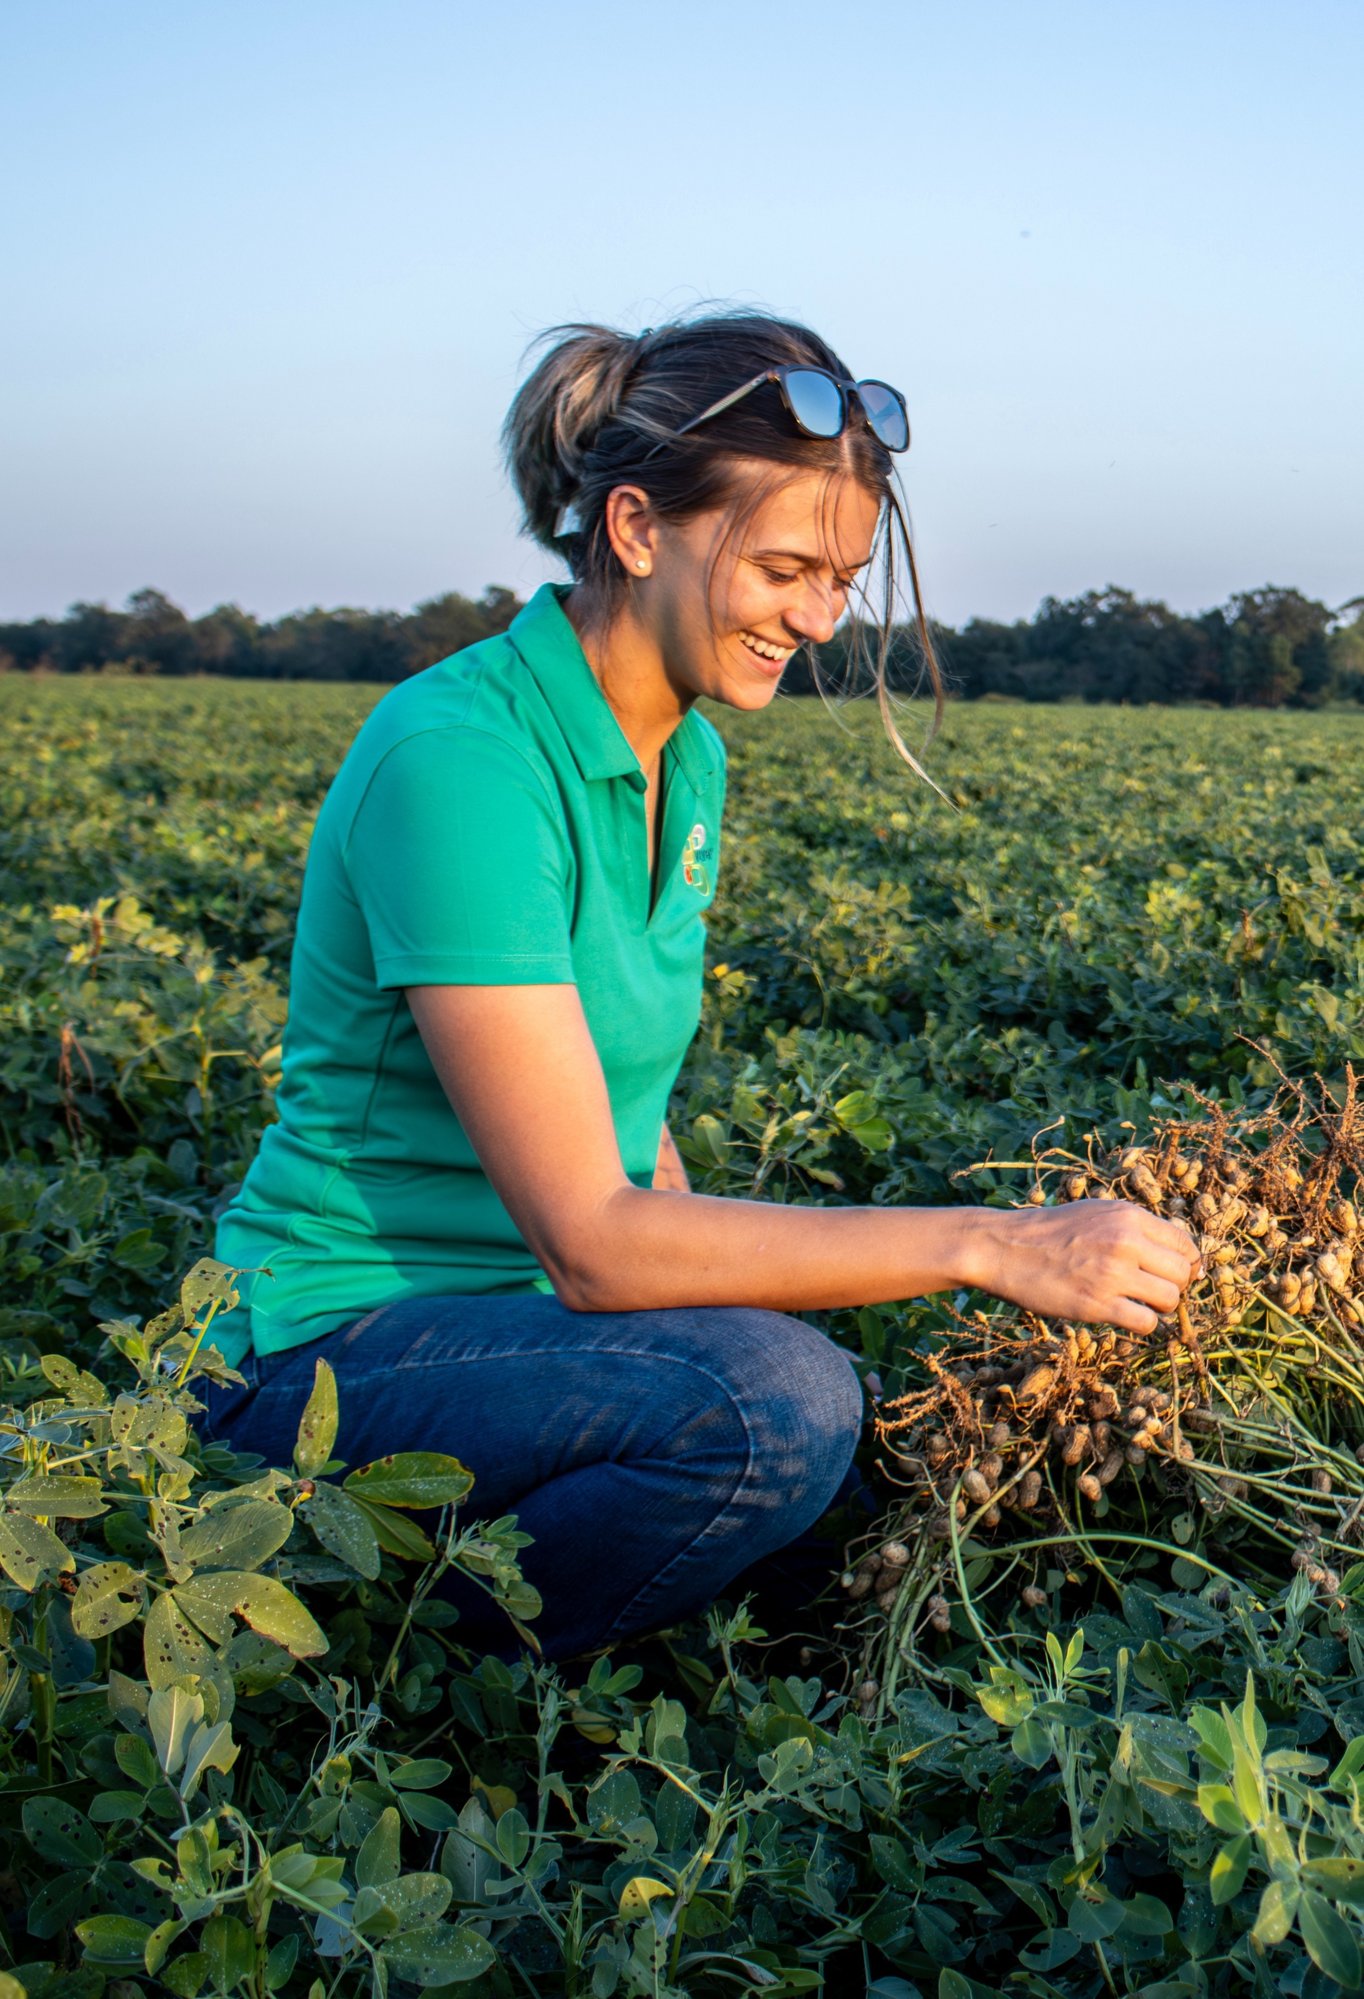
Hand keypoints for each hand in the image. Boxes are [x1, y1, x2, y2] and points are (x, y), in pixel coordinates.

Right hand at [974, 1198, 1201, 1335]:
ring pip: (1170, 1299)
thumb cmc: (1050, 1231)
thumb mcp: (1096, 1214)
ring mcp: (1112, 1273)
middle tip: (1152, 1291)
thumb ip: (1134, 1229)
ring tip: (1137, 1303)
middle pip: (1182, 1273)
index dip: (1185, 1264)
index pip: (1185, 1244)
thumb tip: (1178, 1256)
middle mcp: (1125, 1241)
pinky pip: (1146, 1322)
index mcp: (1128, 1216)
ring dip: (1159, 1307)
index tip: (1170, 1274)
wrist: (1004, 1247)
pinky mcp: (1097, 1304)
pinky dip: (1141, 1324)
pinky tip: (1122, 1315)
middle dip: (1174, 1286)